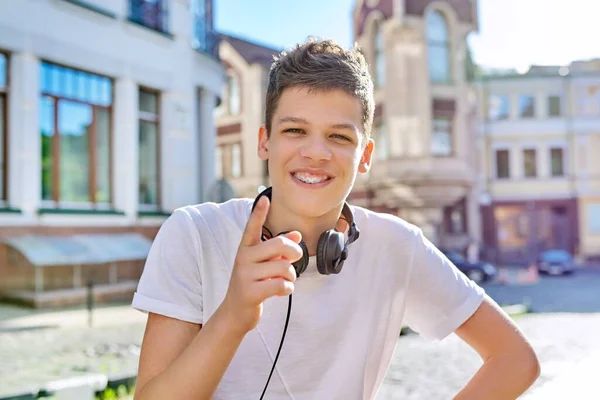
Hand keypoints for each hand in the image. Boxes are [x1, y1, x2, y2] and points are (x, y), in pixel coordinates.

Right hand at [218, 195, 302, 335]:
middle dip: (294, 252)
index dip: (259, 213)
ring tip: (287, 280)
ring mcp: (245, 275)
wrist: (234, 313)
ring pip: (283, 267)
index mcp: (246, 249)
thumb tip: (297, 235)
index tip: (264, 198)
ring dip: (291, 275)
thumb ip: (278, 250)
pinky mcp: (251, 292)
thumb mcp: (263, 264)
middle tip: (294, 260)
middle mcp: (243, 258)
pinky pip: (281, 285)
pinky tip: (283, 290)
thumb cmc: (252, 283)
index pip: (252, 227)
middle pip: (279, 245)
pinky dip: (288, 288)